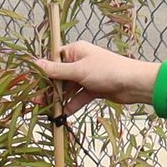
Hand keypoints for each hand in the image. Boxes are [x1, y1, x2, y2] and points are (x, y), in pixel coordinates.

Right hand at [33, 43, 158, 111]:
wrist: (133, 84)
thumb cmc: (107, 71)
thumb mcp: (78, 70)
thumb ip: (56, 70)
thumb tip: (35, 63)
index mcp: (74, 51)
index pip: (52, 60)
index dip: (42, 73)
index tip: (32, 86)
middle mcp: (78, 62)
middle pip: (58, 76)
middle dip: (49, 90)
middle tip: (37, 103)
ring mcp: (85, 76)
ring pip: (67, 89)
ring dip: (59, 99)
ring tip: (48, 111)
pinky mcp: (92, 89)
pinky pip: (78, 97)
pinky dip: (71, 105)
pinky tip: (63, 115)